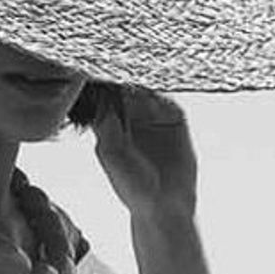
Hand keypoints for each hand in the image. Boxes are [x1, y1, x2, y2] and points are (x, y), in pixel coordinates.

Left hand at [92, 86, 198, 218]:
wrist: (164, 203)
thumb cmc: (132, 185)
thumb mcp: (112, 154)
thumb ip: (106, 125)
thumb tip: (102, 98)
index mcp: (110, 123)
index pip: (106, 96)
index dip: (104, 86)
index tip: (100, 75)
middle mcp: (131, 115)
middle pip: (126, 86)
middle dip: (123, 78)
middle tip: (120, 70)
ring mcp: (153, 114)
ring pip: (147, 89)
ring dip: (143, 82)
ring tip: (136, 80)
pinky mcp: (174, 117)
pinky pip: (168, 98)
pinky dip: (162, 92)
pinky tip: (155, 93)